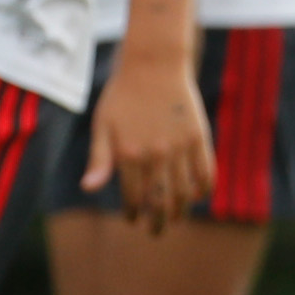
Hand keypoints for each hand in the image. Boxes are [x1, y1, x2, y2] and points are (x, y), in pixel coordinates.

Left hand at [82, 47, 210, 230]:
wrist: (153, 63)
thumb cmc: (122, 95)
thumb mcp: (102, 125)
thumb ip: (99, 160)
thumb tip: (89, 189)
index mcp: (129, 154)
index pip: (134, 197)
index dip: (135, 213)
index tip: (134, 219)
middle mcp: (156, 155)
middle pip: (161, 201)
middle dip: (159, 222)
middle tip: (156, 231)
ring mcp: (180, 147)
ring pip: (184, 192)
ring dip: (180, 210)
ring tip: (175, 218)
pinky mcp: (198, 137)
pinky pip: (205, 172)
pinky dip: (203, 189)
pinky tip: (197, 196)